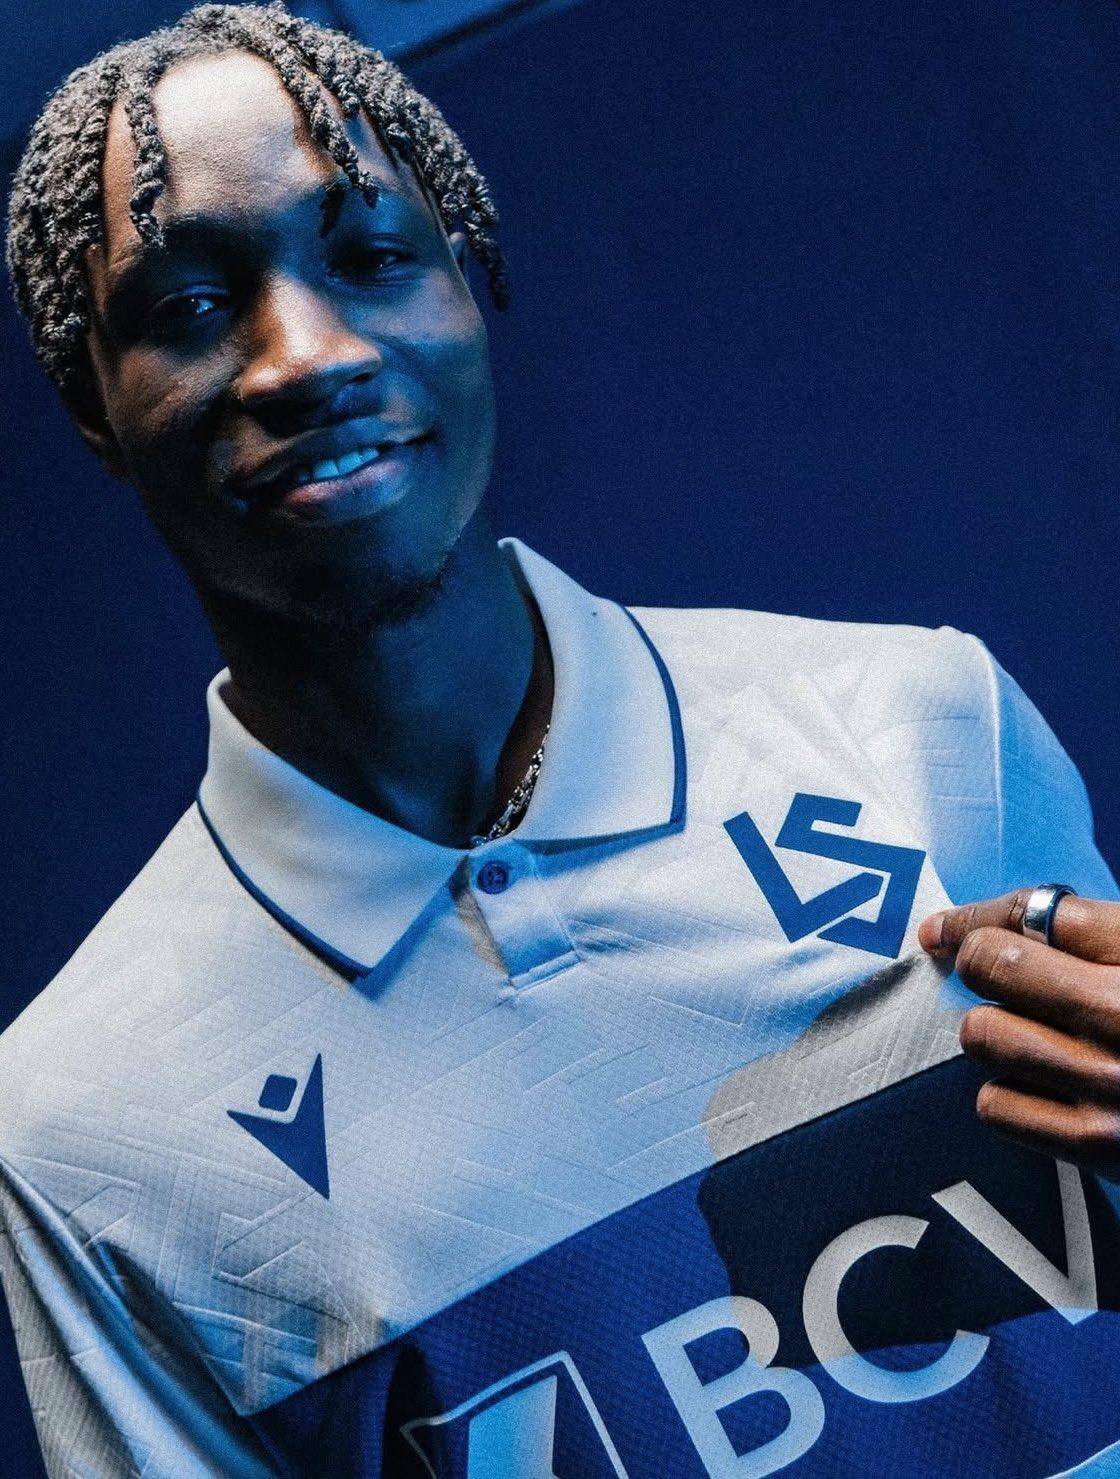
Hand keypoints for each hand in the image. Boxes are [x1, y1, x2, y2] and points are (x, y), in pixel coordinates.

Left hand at [919, 888, 1119, 1180]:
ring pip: (983, 1034)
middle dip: (983, 966)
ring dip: (997, 1032)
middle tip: (997, 979)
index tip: (945, 928)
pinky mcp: (1102, 1147)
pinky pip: (997, 1106)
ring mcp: (1111, 1083)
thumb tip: (1003, 925)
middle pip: (991, 964)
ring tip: (1033, 1036)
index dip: (979, 916)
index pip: (1034, 911)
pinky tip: (1045, 1088)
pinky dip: (1009, 1094)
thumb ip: (1103, 936)